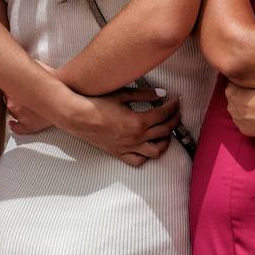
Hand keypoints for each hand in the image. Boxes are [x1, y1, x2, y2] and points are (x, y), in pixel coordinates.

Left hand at [6, 60, 57, 133]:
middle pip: (7, 99)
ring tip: (23, 103)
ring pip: (11, 113)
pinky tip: (15, 123)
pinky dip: (15, 125)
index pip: (4, 87)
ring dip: (15, 108)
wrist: (65, 98)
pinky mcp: (28, 126)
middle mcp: (14, 105)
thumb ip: (29, 65)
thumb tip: (24, 59)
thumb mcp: (39, 67)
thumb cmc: (55, 84)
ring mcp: (20, 117)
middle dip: (12, 96)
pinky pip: (17, 128)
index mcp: (13, 90)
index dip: (9, 84)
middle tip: (20, 92)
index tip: (11, 82)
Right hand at [67, 87, 181, 166]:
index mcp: (138, 122)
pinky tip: (148, 146)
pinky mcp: (119, 153)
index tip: (177, 100)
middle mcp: (136, 138)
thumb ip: (144, 94)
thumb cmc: (97, 103)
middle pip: (164, 131)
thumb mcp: (122, 95)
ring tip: (167, 132)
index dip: (173, 107)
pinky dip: (147, 155)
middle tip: (177, 112)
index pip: (163, 114)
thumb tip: (162, 93)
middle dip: (174, 120)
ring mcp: (128, 148)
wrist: (77, 117)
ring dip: (165, 141)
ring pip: (155, 151)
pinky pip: (138, 161)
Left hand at [224, 83, 254, 137]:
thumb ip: (246, 81)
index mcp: (231, 91)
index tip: (252, 87)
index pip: (233, 85)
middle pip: (235, 100)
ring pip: (239, 113)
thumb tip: (246, 80)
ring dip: (247, 111)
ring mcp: (236, 119)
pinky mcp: (244, 130)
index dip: (244, 85)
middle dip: (244, 99)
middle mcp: (230, 106)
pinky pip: (245, 124)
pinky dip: (251, 121)